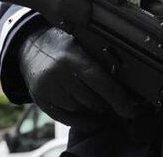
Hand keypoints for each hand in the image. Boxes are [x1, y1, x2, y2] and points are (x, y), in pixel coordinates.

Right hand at [18, 26, 137, 130]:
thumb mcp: (81, 42)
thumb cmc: (63, 45)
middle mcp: (58, 74)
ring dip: (93, 109)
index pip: (100, 82)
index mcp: (72, 58)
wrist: (30, 47)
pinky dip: (82, 120)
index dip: (118, 98)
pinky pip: (67, 119)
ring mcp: (47, 89)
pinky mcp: (41, 101)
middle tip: (115, 100)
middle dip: (106, 102)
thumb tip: (128, 78)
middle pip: (92, 100)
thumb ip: (99, 58)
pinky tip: (91, 117)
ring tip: (99, 102)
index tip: (132, 109)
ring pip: (80, 110)